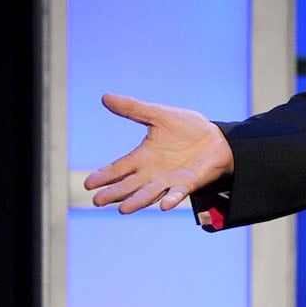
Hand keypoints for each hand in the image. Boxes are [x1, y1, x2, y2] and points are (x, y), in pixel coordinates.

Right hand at [84, 93, 234, 213]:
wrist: (217, 138)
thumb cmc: (187, 128)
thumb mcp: (159, 115)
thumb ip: (133, 109)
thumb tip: (105, 97)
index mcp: (142, 157)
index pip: (118, 169)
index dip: (103, 176)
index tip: (88, 183)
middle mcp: (152, 173)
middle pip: (128, 185)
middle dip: (114, 193)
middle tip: (98, 200)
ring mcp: (169, 180)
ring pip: (148, 194)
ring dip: (137, 201)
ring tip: (123, 209)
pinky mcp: (188, 184)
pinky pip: (177, 193)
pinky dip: (171, 199)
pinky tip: (164, 205)